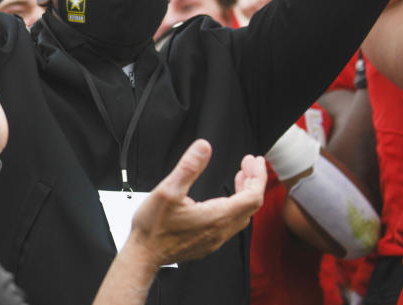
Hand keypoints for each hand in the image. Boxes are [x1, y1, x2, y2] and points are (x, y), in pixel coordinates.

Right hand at [127, 141, 265, 265]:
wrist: (144, 255)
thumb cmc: (154, 228)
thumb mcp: (168, 190)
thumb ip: (189, 167)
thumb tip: (203, 148)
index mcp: (217, 216)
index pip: (253, 196)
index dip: (258, 175)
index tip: (255, 160)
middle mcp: (220, 230)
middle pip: (251, 206)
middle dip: (253, 181)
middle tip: (248, 164)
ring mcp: (215, 239)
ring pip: (242, 215)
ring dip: (245, 194)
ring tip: (240, 177)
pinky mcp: (208, 243)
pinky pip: (231, 224)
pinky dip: (235, 206)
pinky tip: (222, 199)